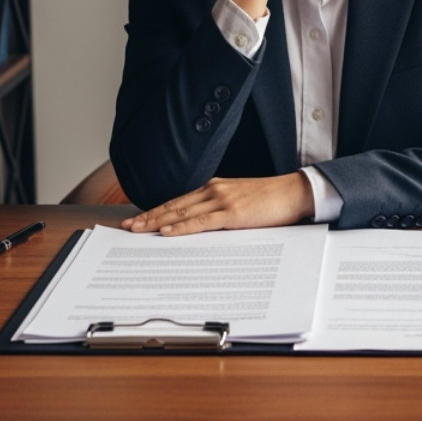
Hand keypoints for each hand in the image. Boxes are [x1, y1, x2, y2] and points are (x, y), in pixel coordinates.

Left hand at [120, 174, 314, 235]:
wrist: (295, 192)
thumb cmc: (272, 200)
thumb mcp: (241, 201)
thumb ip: (221, 210)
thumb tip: (202, 227)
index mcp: (215, 188)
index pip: (178, 201)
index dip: (155, 210)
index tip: (137, 218)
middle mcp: (214, 190)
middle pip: (173, 206)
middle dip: (148, 217)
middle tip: (126, 226)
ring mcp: (222, 200)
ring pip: (182, 213)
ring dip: (157, 222)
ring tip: (138, 230)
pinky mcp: (232, 213)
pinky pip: (201, 222)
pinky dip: (181, 227)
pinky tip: (167, 232)